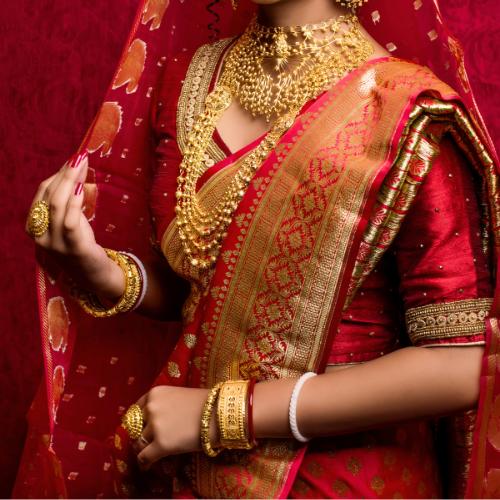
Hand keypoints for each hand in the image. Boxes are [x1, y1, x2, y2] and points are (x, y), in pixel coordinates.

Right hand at [26, 153, 123, 298]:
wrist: (94, 276)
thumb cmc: (81, 245)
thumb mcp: (68, 222)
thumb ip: (64, 203)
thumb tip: (72, 172)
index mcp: (35, 227)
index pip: (42, 194)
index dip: (57, 175)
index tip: (73, 159)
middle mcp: (40, 236)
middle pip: (49, 196)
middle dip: (65, 174)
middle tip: (80, 157)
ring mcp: (55, 243)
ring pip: (57, 205)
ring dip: (71, 181)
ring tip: (83, 165)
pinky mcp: (73, 249)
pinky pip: (69, 221)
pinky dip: (74, 202)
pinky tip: (81, 188)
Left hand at [134, 385, 213, 468]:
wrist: (219, 414)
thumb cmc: (204, 403)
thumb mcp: (178, 396)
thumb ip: (163, 405)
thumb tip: (154, 421)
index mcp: (155, 393)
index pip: (136, 410)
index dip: (139, 422)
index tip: (141, 430)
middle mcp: (151, 408)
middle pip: (137, 427)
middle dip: (142, 435)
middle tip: (148, 443)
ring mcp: (155, 426)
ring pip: (139, 443)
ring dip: (145, 449)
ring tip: (150, 455)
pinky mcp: (161, 444)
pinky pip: (144, 457)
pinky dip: (145, 463)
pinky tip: (148, 466)